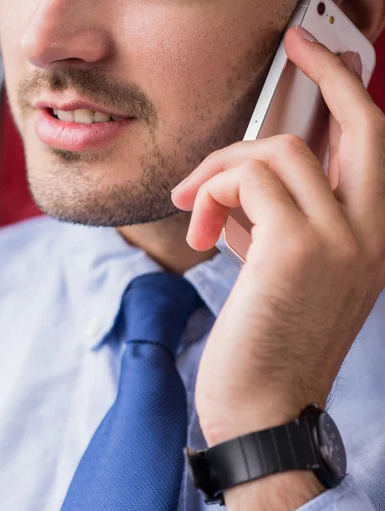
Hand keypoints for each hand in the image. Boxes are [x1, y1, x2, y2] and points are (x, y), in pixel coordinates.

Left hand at [172, 26, 384, 446]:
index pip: (374, 147)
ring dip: (225, 167)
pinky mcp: (295, 249)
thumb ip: (273, 222)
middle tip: (296, 45)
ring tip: (196, 205)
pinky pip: (248, 179)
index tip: (320, 57)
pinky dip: (213, 191)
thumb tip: (240, 183)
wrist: (263, 411)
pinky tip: (200, 228)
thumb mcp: (281, 274)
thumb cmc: (267, 346)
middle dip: (327, 72)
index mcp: (370, 241)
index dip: (350, 92)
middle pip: (361, 124)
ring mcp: (339, 240)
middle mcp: (370, 235)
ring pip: (281, 150)